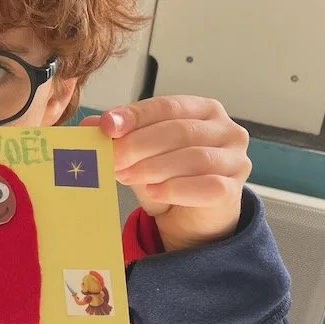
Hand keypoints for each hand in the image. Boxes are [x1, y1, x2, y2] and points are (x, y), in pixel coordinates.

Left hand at [81, 96, 251, 251]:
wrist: (188, 218)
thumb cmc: (168, 176)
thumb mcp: (139, 153)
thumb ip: (119, 136)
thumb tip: (89, 125)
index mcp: (203, 109)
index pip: (167, 106)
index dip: (135, 115)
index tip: (107, 126)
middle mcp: (226, 130)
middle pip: (180, 130)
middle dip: (140, 144)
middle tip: (112, 157)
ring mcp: (235, 160)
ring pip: (194, 157)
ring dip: (153, 167)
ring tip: (126, 175)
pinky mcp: (233, 191)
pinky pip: (207, 186)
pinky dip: (175, 188)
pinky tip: (153, 191)